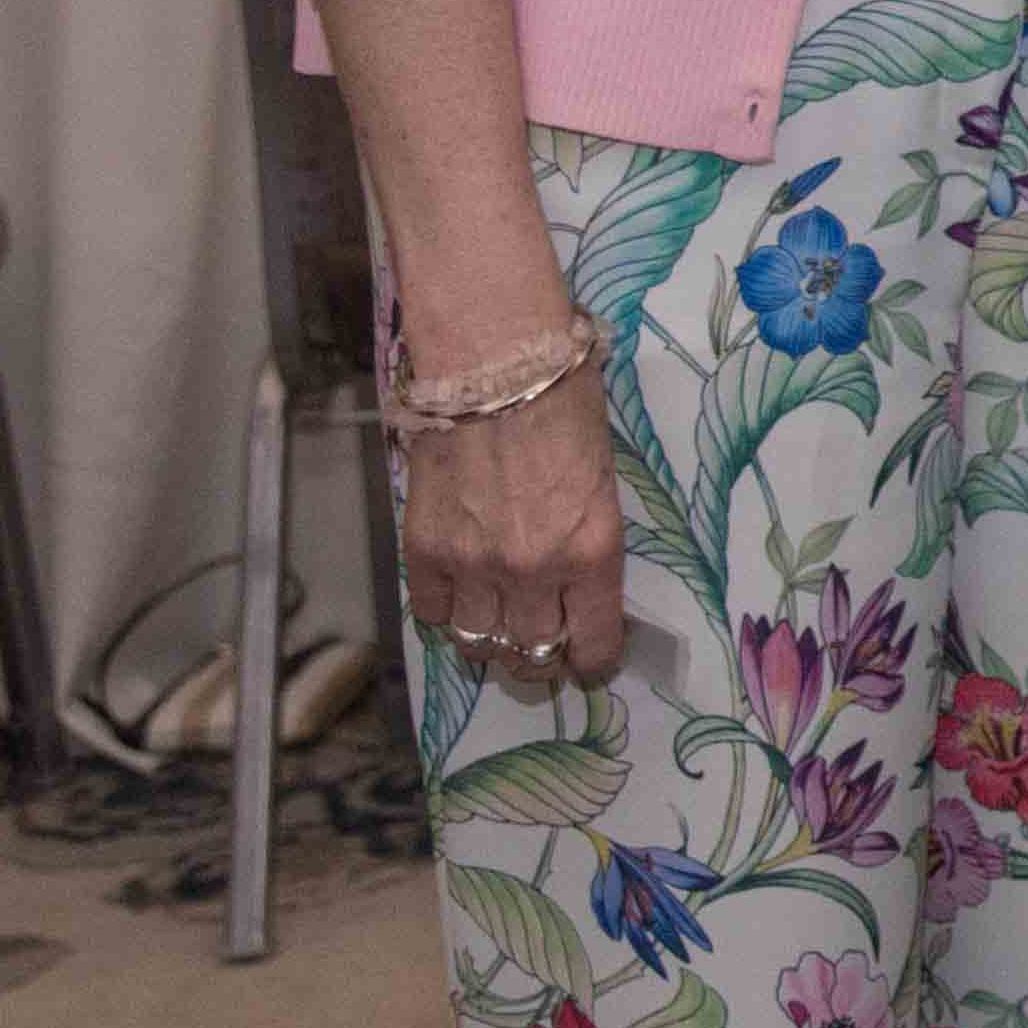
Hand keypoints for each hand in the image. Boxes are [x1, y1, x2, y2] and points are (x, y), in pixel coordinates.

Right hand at [400, 371, 627, 700]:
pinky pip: (431, 612)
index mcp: (592, 552)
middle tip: (542, 644)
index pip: (593, 642)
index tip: (592, 661)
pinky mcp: (425, 550)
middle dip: (540, 657)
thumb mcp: (602, 481)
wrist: (496, 366)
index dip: (593, 660)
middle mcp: (533, 571)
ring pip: (477, 643)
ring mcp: (474, 565)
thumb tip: (577, 581)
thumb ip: (587, 539)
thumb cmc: (566, 405)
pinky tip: (458, 594)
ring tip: (498, 624)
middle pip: (530, 653)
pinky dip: (445, 611)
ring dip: (489, 641)